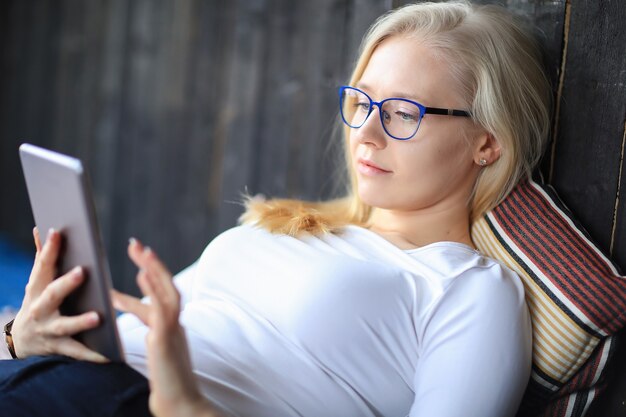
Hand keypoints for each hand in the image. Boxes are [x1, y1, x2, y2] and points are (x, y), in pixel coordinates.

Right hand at [11, 227, 106, 361]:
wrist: (22, 341)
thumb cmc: (38, 303)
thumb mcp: (36, 283)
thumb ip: (43, 257)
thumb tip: (42, 229)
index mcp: (37, 289)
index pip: (43, 266)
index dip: (49, 249)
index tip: (58, 232)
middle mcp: (40, 308)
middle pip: (52, 294)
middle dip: (66, 283)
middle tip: (82, 272)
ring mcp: (48, 329)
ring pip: (64, 326)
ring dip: (80, 322)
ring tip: (98, 318)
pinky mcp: (58, 347)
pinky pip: (76, 351)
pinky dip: (92, 355)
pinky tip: (108, 355)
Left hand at [112, 238, 218, 416]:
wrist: (181, 403)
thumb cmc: (168, 382)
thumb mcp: (160, 351)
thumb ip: (155, 335)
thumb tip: (146, 329)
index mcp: (172, 325)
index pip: (161, 294)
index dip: (149, 277)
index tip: (139, 260)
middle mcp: (175, 322)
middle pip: (166, 285)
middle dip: (151, 264)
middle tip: (135, 244)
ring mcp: (172, 329)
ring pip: (168, 291)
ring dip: (155, 269)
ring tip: (140, 250)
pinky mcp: (166, 338)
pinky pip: (161, 309)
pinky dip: (153, 290)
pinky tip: (142, 276)